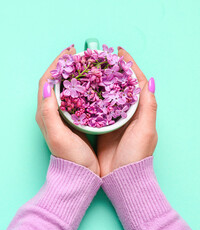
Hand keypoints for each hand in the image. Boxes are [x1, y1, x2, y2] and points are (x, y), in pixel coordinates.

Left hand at [36, 45, 99, 174]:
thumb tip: (47, 86)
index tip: (69, 53)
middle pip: (54, 82)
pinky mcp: (71, 121)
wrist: (77, 176)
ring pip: (64, 88)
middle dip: (65, 65)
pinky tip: (91, 84)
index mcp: (44, 113)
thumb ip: (49, 112)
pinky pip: (73, 97)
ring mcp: (60, 116)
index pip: (46, 81)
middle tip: (79, 54)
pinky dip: (80, 86)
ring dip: (72, 74)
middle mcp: (50, 112)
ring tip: (85, 64)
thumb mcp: (58, 136)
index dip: (56, 65)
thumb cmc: (69, 157)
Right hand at [97, 47, 157, 176]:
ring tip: (88, 69)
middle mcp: (125, 112)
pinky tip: (80, 90)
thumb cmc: (136, 155)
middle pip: (118, 85)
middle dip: (110, 69)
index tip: (118, 51)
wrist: (121, 178)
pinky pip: (94, 107)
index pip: (135, 81)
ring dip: (98, 81)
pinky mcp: (99, 127)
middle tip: (99, 57)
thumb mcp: (145, 131)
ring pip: (104, 94)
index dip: (127, 65)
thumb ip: (148, 107)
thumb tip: (149, 81)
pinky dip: (88, 96)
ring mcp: (111, 119)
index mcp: (139, 110)